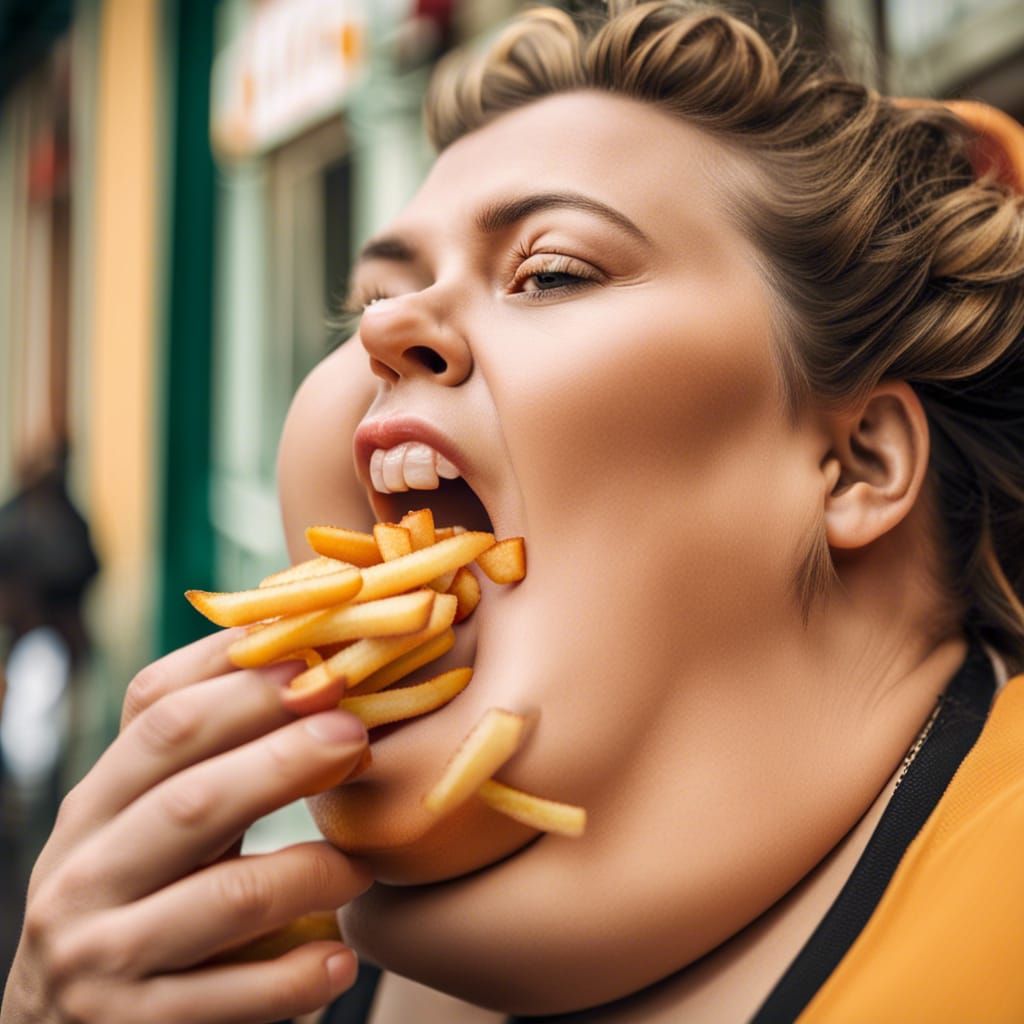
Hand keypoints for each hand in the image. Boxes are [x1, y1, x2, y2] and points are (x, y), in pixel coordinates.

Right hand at [1, 630, 371, 1023]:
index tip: (315, 658)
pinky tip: (340, 960)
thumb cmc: (137, 900)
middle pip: (193, 798)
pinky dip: (297, 977)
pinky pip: (234, 999)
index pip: (157, 717)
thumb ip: (207, 755)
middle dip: (282, 759)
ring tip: (362, 867)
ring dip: (310, 871)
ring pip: (227, 898)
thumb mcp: (147, 821)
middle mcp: (83, 875)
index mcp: (93, 806)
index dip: (242, 683)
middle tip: (355, 735)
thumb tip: (304, 654)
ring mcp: (101, 958)